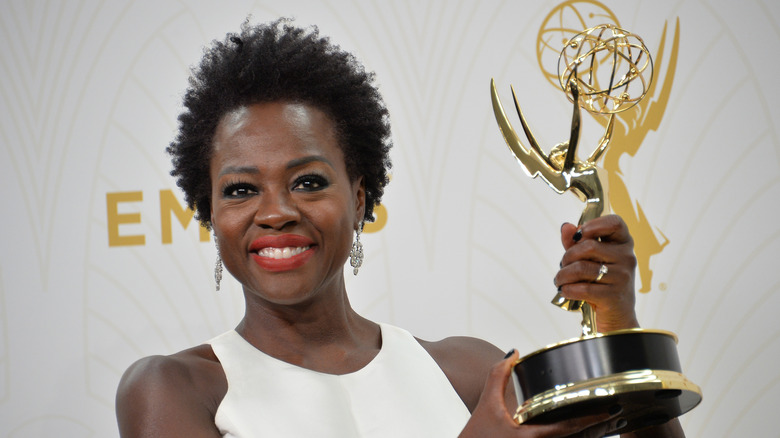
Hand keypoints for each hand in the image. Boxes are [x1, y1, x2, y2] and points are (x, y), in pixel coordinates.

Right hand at [460, 350, 624, 437]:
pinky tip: (585, 433)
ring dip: (589, 436)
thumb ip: (498, 376)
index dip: (590, 418)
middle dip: (598, 428)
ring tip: (608, 423)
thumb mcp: (487, 404)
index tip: (608, 407)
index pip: (568, 428)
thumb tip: (513, 353)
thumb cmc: (476, 437)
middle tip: (615, 413)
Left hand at [555, 215, 638, 331]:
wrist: (617, 315)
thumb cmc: (602, 281)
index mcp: (623, 243)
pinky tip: (565, 290)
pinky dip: (567, 289)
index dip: (594, 224)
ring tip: (560, 280)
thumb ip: (577, 242)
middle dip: (568, 257)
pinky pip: (582, 288)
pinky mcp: (613, 296)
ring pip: (581, 268)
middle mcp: (626, 257)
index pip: (615, 222)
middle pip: (589, 247)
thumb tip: (566, 227)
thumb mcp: (590, 259)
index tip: (580, 234)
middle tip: (563, 265)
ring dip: (563, 275)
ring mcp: (622, 277)